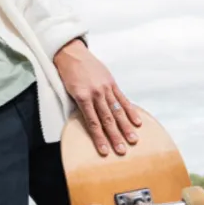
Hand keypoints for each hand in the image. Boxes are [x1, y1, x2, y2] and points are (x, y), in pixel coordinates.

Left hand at [54, 39, 141, 155]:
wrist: (70, 53)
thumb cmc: (66, 73)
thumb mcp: (68, 91)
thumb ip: (80, 106)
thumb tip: (89, 123)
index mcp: (82, 97)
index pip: (92, 122)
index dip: (99, 138)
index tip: (104, 151)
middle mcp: (95, 93)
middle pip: (107, 119)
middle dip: (115, 137)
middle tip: (122, 151)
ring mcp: (105, 88)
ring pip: (117, 111)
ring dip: (125, 127)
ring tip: (133, 139)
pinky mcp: (111, 83)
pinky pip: (122, 99)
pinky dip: (130, 111)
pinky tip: (137, 121)